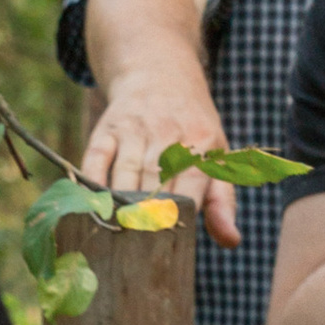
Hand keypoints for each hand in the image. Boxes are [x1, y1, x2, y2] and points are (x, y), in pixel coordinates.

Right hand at [82, 62, 238, 246]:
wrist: (160, 76)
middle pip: (156, 181)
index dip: (181, 213)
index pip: (191, 183)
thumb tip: (231, 241)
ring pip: (126, 172)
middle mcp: (167, 132)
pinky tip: (92, 206)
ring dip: (121, 204)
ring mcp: (135, 128)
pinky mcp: (108, 126)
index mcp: (201, 141)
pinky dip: (93, 181)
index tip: (173, 241)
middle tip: (142, 249)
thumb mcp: (217, 156)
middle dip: (149, 215)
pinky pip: (97, 157)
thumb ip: (222, 201)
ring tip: (119, 234)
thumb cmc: (193, 130)